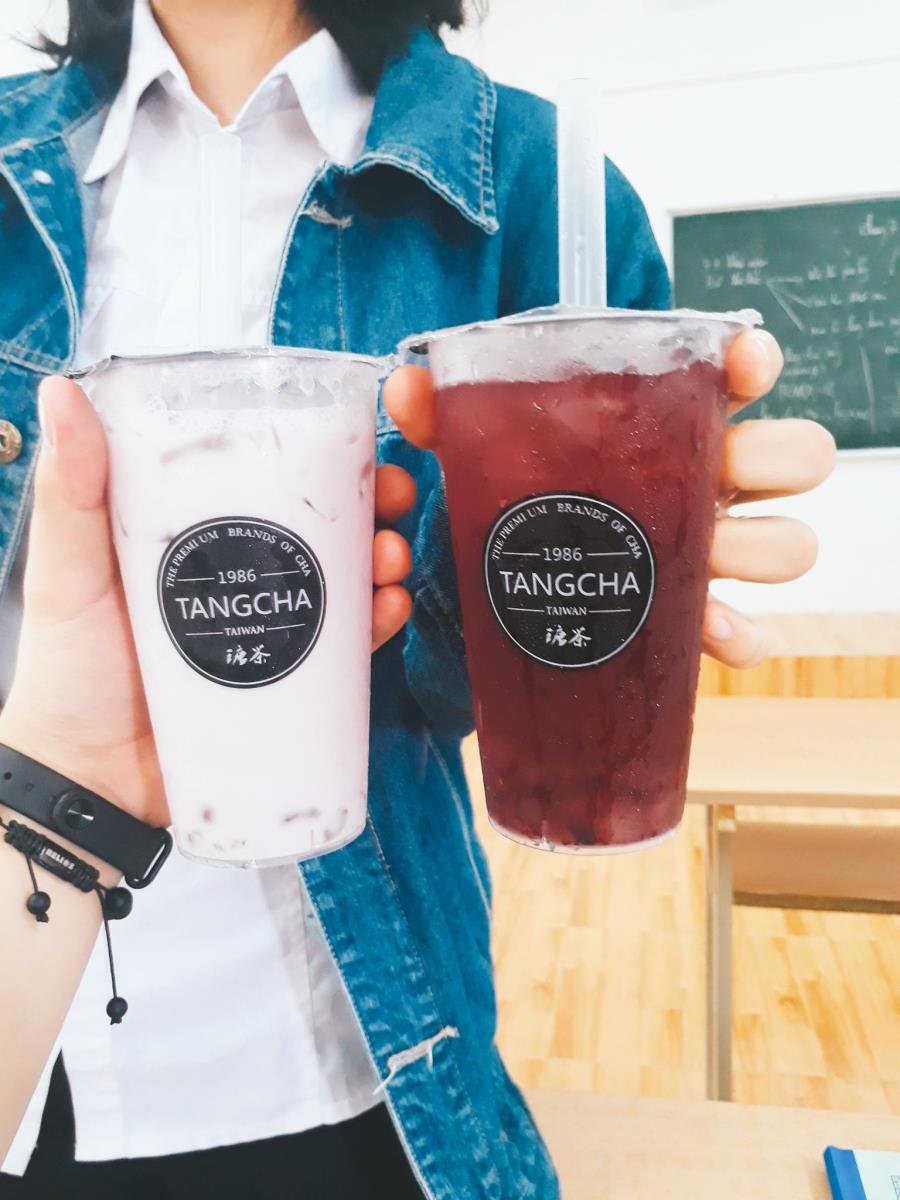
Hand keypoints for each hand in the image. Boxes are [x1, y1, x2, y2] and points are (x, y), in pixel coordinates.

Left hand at [0, 378, 415, 825]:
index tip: (351, 435)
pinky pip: (345, 652)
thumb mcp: (68, 571)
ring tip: (391, 557)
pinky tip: (389, 610)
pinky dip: (376, 626)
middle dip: (369, 506)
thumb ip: (71, 491)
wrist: (86, 783)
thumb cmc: (66, 672)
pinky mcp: (287, 685)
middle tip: (393, 496)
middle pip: (319, 527)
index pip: (263, 478)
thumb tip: (63, 391)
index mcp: (192, 535)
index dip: (314, 453)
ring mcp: (267, 630)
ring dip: (381, 561)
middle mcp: (238, 575)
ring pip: (343, 583)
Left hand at [383, 329, 835, 669]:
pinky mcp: (698, 624)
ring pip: (788, 543)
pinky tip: (700, 633)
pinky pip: (748, 634)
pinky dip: (735, 635)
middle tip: (720, 476)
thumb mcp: (483, 457)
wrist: (513, 594)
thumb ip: (447, 418)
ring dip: (758, 551)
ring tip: (704, 562)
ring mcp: (713, 553)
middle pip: (797, 455)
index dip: (752, 361)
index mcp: (665, 426)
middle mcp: (706, 482)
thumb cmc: (520, 504)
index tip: (742, 362)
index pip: (737, 373)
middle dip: (777, 460)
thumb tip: (407, 383)